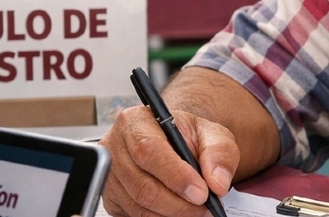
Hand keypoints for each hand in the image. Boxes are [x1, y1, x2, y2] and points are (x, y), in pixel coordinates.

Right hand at [99, 105, 239, 216]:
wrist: (177, 145)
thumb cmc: (187, 137)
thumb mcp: (211, 134)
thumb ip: (219, 152)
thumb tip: (217, 182)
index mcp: (136, 121)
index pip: (149, 150)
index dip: (176, 175)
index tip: (201, 192)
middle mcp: (115, 147)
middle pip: (143, 185)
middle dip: (178, 203)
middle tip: (204, 207)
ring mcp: (110, 175)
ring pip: (139, 206)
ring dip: (172, 214)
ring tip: (195, 209)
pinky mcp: (111, 198)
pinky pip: (135, 216)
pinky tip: (176, 211)